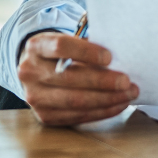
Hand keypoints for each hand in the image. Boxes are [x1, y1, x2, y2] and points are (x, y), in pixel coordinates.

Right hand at [17, 31, 139, 125]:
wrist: (36, 71)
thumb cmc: (60, 54)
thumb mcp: (67, 41)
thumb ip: (87, 47)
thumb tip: (119, 59)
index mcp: (36, 46)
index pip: (60, 47)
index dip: (86, 52)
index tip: (110, 57)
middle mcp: (30, 72)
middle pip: (69, 78)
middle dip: (103, 82)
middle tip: (126, 81)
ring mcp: (35, 97)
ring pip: (75, 101)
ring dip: (107, 99)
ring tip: (128, 94)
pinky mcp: (44, 116)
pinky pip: (77, 116)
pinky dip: (101, 111)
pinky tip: (117, 105)